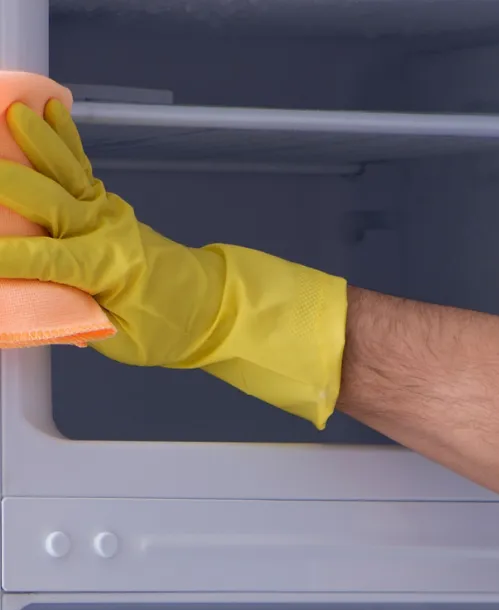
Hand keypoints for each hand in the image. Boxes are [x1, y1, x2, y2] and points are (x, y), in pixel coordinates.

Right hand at [0, 99, 346, 425]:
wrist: (209, 305)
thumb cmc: (167, 329)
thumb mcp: (122, 343)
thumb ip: (78, 323)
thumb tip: (32, 307)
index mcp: (106, 270)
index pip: (46, 260)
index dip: (9, 256)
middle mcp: (104, 232)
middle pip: (48, 202)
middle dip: (8, 185)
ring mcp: (106, 212)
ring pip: (65, 171)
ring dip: (36, 141)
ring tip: (11, 112)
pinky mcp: (106, 203)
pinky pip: (80, 165)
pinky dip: (63, 136)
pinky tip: (47, 108)